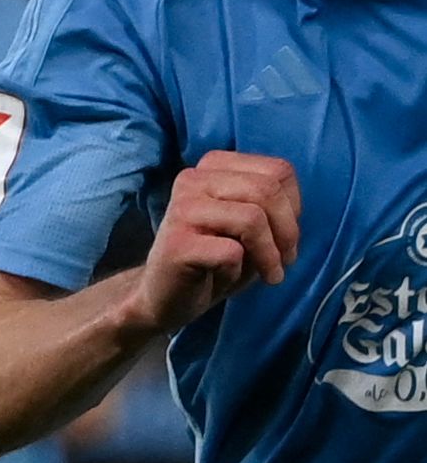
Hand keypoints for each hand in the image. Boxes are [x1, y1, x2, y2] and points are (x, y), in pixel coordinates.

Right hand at [120, 148, 299, 339]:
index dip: (295, 207)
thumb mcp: (253, 224)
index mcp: (214, 166)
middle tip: (285, 261)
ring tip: (269, 274)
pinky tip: (227, 279)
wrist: (167, 296)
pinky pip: (232, 252)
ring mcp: (181, 209)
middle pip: (267, 190)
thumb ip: (273, 205)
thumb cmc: (216, 259)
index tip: (286, 238)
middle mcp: (193, 179)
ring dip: (270, 254)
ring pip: (253, 218)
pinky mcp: (176, 243)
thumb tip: (294, 208)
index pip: (279, 170)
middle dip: (288, 231)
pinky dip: (239, 271)